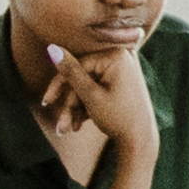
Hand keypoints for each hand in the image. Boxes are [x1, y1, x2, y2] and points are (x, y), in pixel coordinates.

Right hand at [39, 41, 159, 172]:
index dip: (60, 85)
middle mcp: (122, 57)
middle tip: (60, 126)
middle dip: (69, 103)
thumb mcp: (91, 95)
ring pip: (88, 86)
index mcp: (116, 55)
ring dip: (75, 108)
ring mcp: (123, 69)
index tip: (46, 102)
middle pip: (82, 77)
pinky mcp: (122, 81)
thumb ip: (71, 72)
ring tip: (68, 129)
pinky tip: (79, 124)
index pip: (78, 65)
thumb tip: (52, 47)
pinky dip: (88, 105)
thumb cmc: (119, 119)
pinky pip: (98, 89)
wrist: (142, 141)